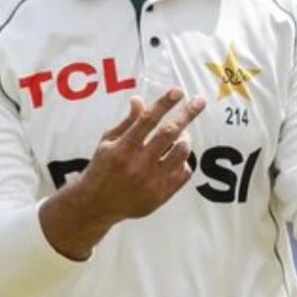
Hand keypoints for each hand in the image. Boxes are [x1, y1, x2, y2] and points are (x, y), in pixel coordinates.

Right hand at [78, 89, 206, 223]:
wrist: (96, 205)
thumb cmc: (102, 168)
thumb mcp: (108, 142)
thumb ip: (127, 122)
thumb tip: (139, 100)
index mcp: (123, 148)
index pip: (147, 120)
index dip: (164, 103)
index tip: (178, 91)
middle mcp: (138, 164)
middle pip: (169, 133)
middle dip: (187, 114)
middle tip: (199, 101)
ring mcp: (150, 181)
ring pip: (181, 153)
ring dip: (185, 139)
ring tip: (182, 135)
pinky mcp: (160, 195)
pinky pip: (183, 173)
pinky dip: (183, 162)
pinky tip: (176, 158)